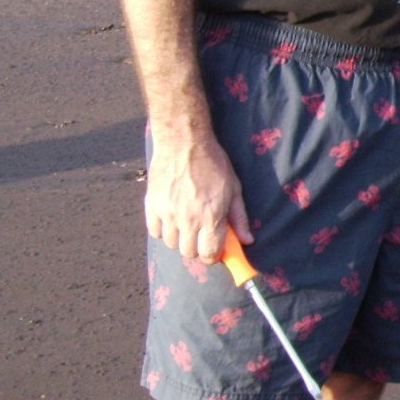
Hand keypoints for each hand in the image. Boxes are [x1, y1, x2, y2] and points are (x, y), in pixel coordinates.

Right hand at [144, 130, 250, 261]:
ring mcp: (167, 213)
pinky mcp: (151, 206)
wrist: (184, 143)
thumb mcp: (234, 189)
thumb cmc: (213, 164)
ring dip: (180, 239)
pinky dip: (163, 230)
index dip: (213, 256)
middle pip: (189, 252)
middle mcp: (187, 219)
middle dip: (197, 248)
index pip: (209, 254)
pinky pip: (155, 232)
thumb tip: (247, 241)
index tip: (215, 250)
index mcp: (210, 217)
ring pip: (171, 243)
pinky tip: (171, 218)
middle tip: (201, 235)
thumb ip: (239, 218)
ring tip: (186, 224)